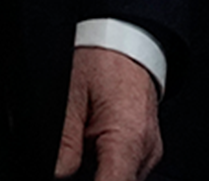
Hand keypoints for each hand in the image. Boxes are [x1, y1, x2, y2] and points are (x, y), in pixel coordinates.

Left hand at [55, 48, 160, 180]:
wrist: (128, 42)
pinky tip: (95, 141)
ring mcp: (150, 152)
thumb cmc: (102, 61)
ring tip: (85, 136)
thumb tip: (58, 172)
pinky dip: (109, 163)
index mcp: (127, 138)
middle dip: (93, 176)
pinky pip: (128, 168)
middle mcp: (145, 151)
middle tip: (75, 151)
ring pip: (123, 177)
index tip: (73, 176)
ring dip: (101, 169)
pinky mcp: (148, 150)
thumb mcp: (72, 95)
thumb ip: (66, 141)